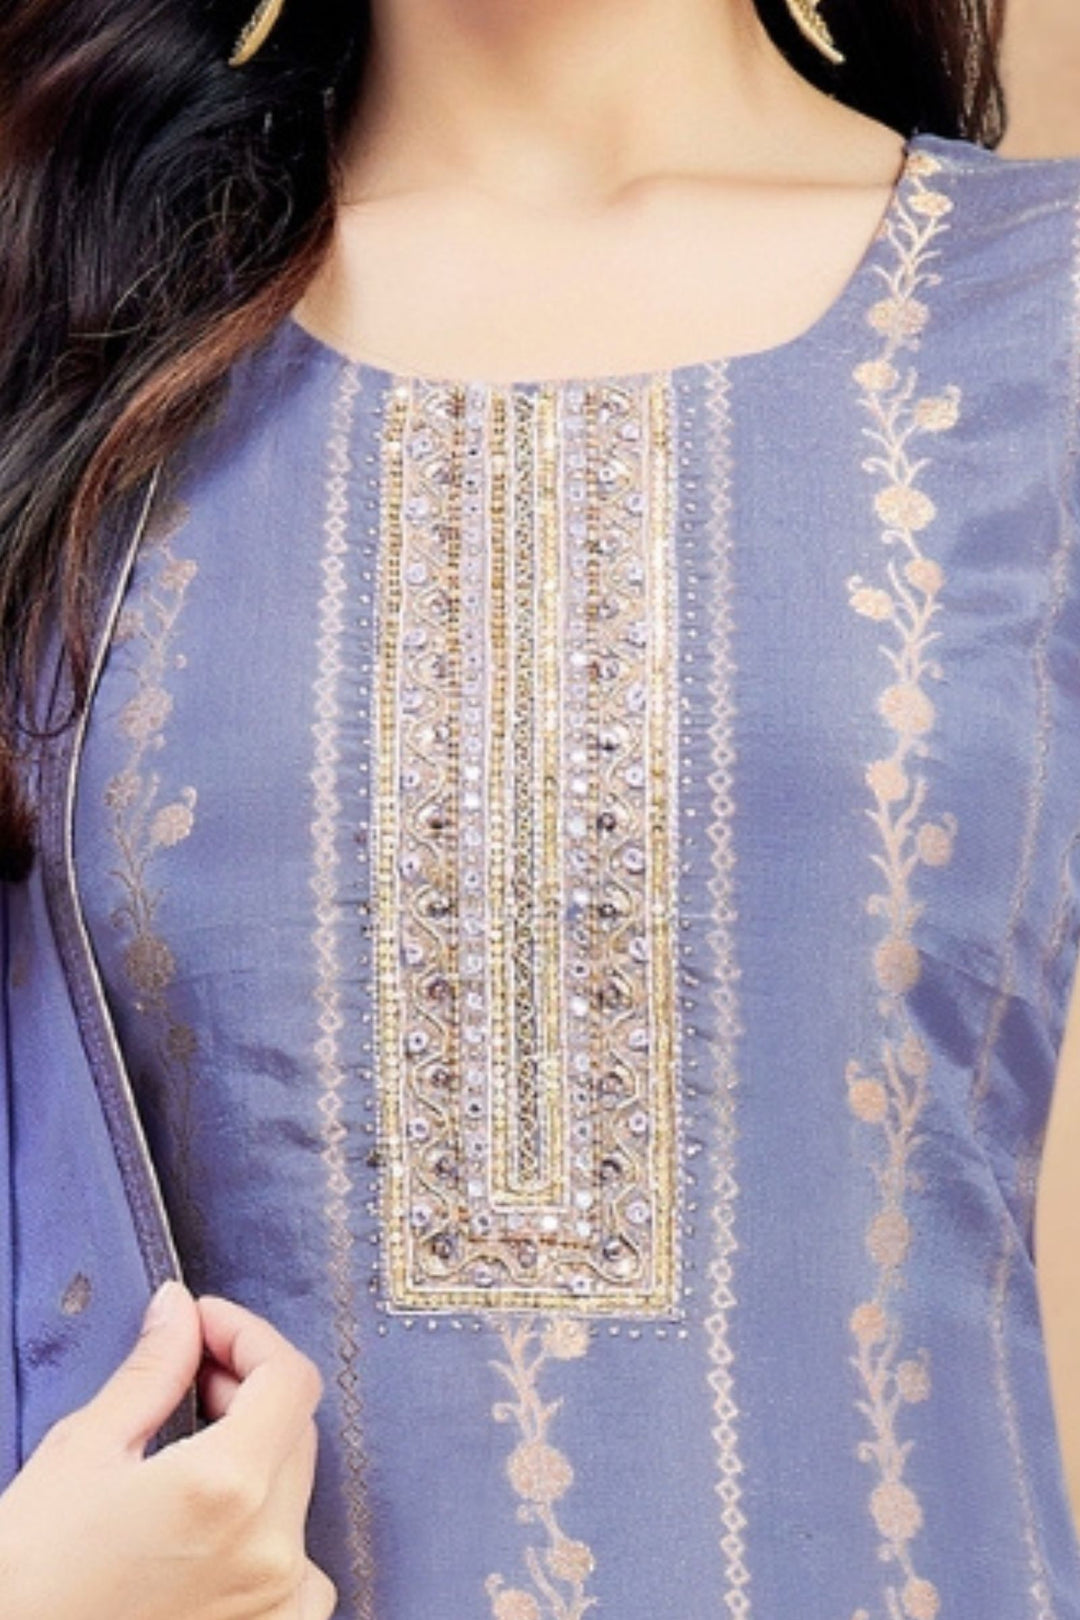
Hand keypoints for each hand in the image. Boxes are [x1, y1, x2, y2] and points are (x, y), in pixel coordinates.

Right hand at [0, 1280, 337, 1618]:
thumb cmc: (28, 1576)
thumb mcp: (84, 1451)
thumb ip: (153, 1370)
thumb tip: (180, 1309)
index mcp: (227, 1486)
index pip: (290, 1377)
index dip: (248, 1335)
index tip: (206, 1325)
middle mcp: (268, 1547)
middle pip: (296, 1430)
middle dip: (248, 1389)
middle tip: (190, 1382)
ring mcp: (276, 1600)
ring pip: (297, 1491)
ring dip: (259, 1457)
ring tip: (193, 1457)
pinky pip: (302, 1567)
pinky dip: (271, 1533)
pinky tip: (220, 1529)